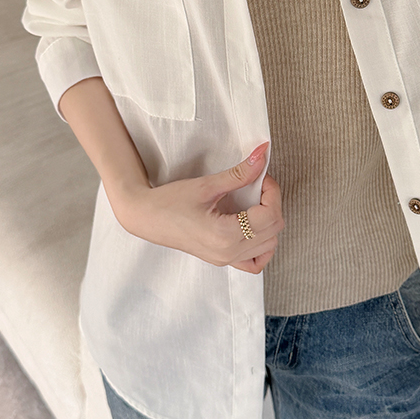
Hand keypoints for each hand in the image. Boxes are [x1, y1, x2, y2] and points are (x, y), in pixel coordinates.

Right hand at [108, 143, 283, 273]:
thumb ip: (239, 173)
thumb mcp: (207, 185)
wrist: (146, 217)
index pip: (270, 216)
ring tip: (256, 204)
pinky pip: (254, 262)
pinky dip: (262, 246)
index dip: (272, 192)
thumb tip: (261, 155)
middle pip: (273, 230)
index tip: (263, 177)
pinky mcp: (221, 260)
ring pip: (268, 246)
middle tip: (259, 185)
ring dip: (269, 222)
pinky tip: (254, 228)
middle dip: (272, 204)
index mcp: (225, 235)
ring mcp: (225, 260)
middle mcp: (228, 252)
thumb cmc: (169, 202)